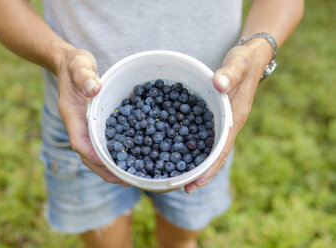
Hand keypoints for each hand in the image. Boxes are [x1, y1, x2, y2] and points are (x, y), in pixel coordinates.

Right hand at [57, 48, 128, 186]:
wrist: (70, 64)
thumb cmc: (74, 64)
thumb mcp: (79, 64)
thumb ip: (84, 75)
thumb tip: (94, 88)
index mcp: (71, 115)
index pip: (79, 141)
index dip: (93, 155)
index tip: (109, 166)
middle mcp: (77, 125)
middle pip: (88, 155)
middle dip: (104, 170)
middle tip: (125, 181)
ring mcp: (85, 127)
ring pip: (95, 154)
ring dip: (110, 167)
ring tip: (130, 177)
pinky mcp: (93, 125)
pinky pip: (102, 144)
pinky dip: (114, 154)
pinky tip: (131, 158)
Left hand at [184, 38, 271, 192]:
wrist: (251, 58)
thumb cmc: (244, 62)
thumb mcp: (238, 65)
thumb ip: (230, 74)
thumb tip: (218, 84)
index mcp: (235, 118)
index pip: (222, 149)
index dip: (210, 167)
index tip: (196, 183)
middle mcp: (230, 124)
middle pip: (216, 155)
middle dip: (202, 172)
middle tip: (184, 188)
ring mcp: (224, 122)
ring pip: (211, 148)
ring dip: (198, 162)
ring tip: (180, 176)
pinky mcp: (217, 116)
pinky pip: (206, 135)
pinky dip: (195, 145)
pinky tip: (180, 148)